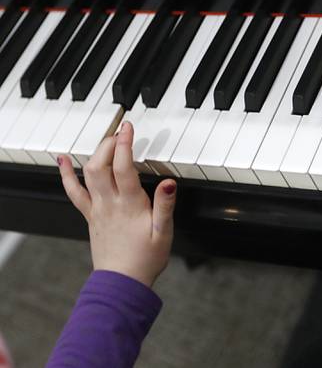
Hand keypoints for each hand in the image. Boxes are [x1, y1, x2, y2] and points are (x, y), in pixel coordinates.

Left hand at [57, 121, 176, 287]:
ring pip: (88, 174)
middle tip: (121, 131)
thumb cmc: (145, 259)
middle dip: (109, 143)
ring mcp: (97, 209)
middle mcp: (109, 203)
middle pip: (101, 165)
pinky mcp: (90, 215)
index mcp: (130, 205)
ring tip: (104, 138)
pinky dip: (67, 174)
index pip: (124, 167)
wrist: (122, 281)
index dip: (125, 144)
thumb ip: (165, 206)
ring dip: (94, 153)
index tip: (129, 127)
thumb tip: (170, 183)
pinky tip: (63, 161)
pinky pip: (74, 192)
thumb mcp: (163, 232)